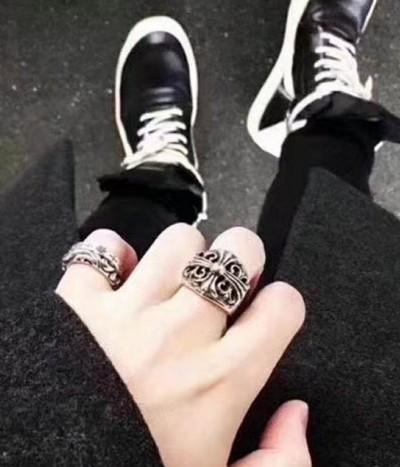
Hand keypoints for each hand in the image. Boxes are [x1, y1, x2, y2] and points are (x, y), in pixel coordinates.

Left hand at [57, 225, 309, 466]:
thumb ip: (278, 462)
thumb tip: (296, 414)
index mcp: (220, 382)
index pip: (282, 308)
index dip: (280, 303)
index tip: (266, 310)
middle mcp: (180, 337)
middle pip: (237, 252)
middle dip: (240, 257)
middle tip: (225, 280)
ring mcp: (128, 314)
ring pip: (178, 241)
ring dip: (181, 255)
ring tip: (170, 281)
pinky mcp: (78, 303)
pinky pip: (102, 249)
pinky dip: (111, 254)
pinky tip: (117, 277)